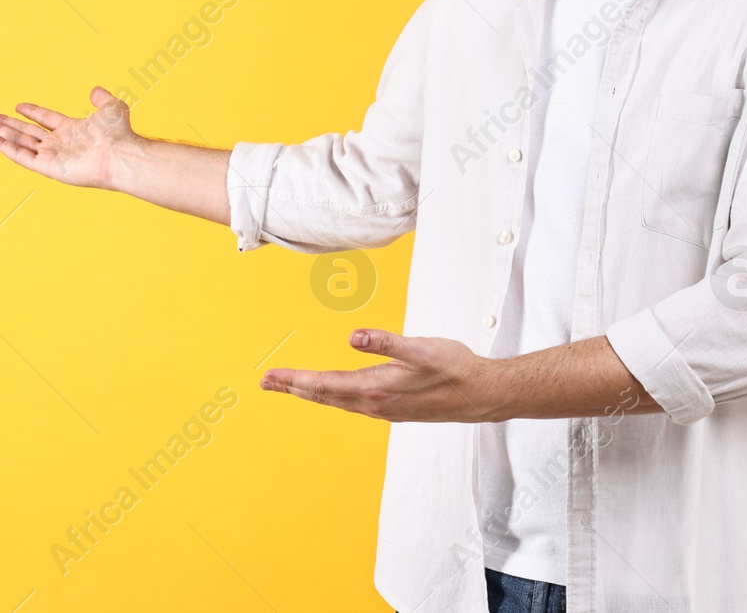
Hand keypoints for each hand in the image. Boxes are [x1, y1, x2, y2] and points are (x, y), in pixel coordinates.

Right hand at [0, 86, 138, 188]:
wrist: (120, 154)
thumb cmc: (118, 134)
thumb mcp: (111, 108)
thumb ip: (102, 98)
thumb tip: (95, 90)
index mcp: (72, 130)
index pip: (46, 120)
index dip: (32, 112)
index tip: (18, 106)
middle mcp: (60, 143)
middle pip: (26, 131)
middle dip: (6, 124)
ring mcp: (52, 156)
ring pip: (19, 142)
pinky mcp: (47, 167)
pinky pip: (20, 155)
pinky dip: (3, 146)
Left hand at [261, 329, 508, 422]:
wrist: (481, 395)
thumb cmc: (454, 368)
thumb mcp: (422, 349)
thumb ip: (387, 342)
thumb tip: (353, 337)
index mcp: (375, 388)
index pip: (324, 384)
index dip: (295, 380)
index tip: (270, 376)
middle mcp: (374, 403)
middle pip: (324, 395)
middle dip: (294, 388)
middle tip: (266, 382)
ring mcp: (382, 409)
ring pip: (337, 401)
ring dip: (311, 393)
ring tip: (290, 386)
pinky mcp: (392, 408)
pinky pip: (351, 404)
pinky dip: (333, 396)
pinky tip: (332, 393)